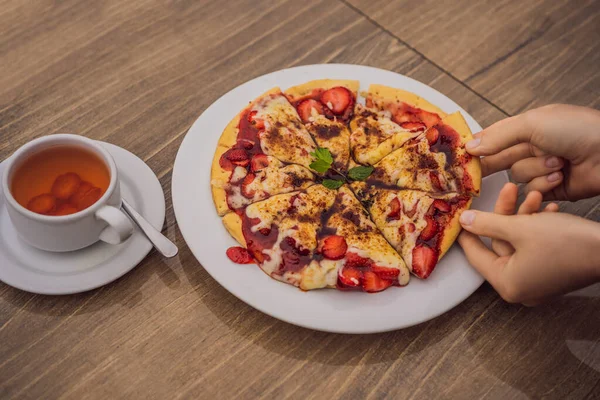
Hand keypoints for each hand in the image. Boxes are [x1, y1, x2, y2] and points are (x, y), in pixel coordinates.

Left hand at [458, 182, 599, 304]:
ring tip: (533, 193)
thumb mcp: (520, 227)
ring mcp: (537, 283)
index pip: (475, 254)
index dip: (467, 231)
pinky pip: (534, 248)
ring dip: (524, 216)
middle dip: (506, 214)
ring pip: (519, 242)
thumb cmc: (567, 242)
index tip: (460, 212)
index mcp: (506, 284)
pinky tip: (547, 207)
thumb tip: (464, 222)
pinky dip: (538, 228)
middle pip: (500, 244)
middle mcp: (520, 289)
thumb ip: (487, 224)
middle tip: (507, 188)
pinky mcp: (552, 274)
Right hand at [467, 104, 599, 200]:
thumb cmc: (578, 130)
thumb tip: (471, 146)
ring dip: (535, 170)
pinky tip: (561, 175)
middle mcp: (532, 148)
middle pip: (499, 161)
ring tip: (557, 162)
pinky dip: (545, 185)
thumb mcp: (533, 124)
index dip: (477, 148)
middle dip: (494, 165)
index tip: (461, 158)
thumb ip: (499, 136)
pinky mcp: (551, 190)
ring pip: (518, 177)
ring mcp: (542, 169)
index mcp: (527, 128)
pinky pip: (532, 191)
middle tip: (475, 176)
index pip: (493, 139)